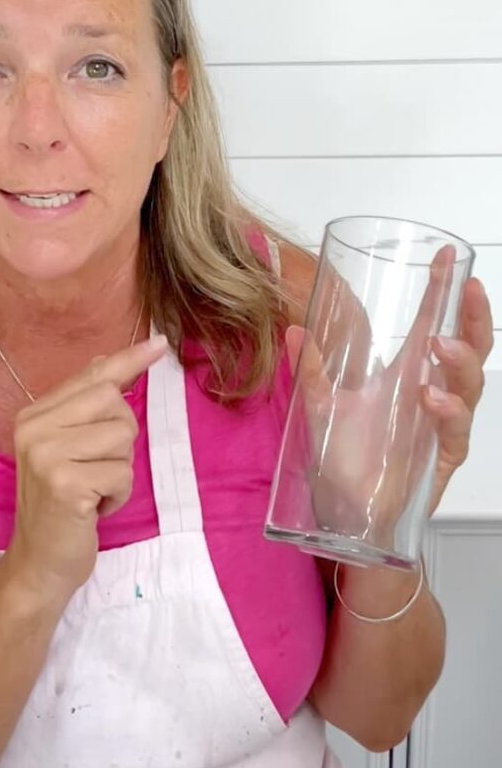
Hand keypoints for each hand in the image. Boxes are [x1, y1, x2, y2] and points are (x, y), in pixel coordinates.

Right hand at [5, 334, 168, 601]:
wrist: (39, 564)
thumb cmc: (62, 506)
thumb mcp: (67, 450)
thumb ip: (82, 408)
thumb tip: (104, 362)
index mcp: (33, 416)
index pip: (91, 378)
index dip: (128, 360)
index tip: (160, 343)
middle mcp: (34, 428)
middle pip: (113, 402)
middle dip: (121, 438)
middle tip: (97, 469)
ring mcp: (46, 455)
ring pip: (122, 437)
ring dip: (120, 471)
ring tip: (94, 490)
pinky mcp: (65, 483)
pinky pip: (122, 473)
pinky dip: (118, 495)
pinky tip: (94, 509)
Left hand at [284, 246, 493, 544]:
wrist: (347, 510)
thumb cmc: (343, 458)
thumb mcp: (321, 405)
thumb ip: (311, 369)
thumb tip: (294, 330)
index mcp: (407, 375)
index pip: (433, 325)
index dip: (444, 292)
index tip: (448, 257)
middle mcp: (430, 393)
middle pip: (470, 347)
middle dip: (474, 316)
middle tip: (465, 290)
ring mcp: (441, 423)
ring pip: (472, 383)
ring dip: (461, 359)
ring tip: (438, 345)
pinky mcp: (442, 455)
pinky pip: (456, 427)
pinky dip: (447, 408)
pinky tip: (429, 396)